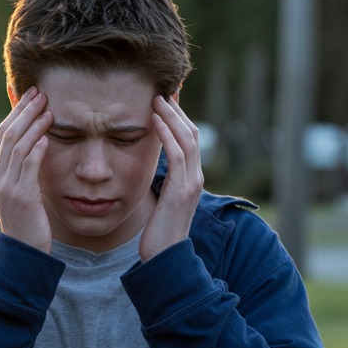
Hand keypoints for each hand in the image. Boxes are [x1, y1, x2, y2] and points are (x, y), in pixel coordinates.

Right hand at [0, 87, 54, 252]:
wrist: (22, 254)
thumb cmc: (27, 224)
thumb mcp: (24, 194)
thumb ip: (27, 172)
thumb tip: (39, 145)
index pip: (3, 135)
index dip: (15, 113)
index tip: (29, 95)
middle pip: (7, 135)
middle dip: (24, 111)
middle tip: (40, 93)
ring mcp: (8, 187)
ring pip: (17, 147)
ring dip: (34, 125)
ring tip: (48, 109)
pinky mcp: (22, 197)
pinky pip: (28, 167)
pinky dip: (37, 149)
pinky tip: (48, 137)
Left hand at [140, 94, 203, 260]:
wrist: (165, 259)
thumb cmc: (158, 233)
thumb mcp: (160, 203)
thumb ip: (160, 185)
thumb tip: (151, 172)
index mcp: (190, 178)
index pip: (188, 139)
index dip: (178, 118)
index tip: (165, 99)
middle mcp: (195, 177)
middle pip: (191, 133)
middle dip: (178, 110)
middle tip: (164, 88)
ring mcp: (191, 183)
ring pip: (187, 139)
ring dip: (172, 117)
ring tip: (158, 98)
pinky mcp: (181, 191)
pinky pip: (177, 156)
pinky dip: (168, 135)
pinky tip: (156, 121)